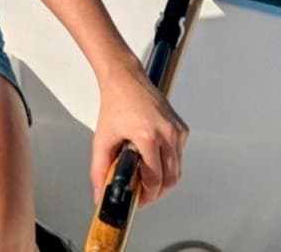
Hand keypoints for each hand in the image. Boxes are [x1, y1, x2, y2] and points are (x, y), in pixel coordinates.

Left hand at [90, 61, 188, 206]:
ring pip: (177, 170)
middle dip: (157, 192)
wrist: (125, 80)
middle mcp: (167, 133)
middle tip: (142, 194)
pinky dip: (168, 164)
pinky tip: (152, 160)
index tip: (137, 200)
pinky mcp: (181, 129)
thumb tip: (100, 195)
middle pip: (171, 179)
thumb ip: (99, 170)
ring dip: (163, 179)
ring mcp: (177, 131)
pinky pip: (178, 155)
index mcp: (147, 136)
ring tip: (145, 179)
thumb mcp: (101, 140)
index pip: (155, 180)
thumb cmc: (114, 105)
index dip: (147, 196)